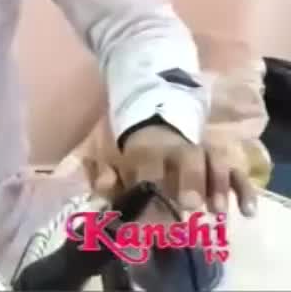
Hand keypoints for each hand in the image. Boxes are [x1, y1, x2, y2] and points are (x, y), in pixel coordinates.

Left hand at [113, 124, 257, 216]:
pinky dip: (243, 190)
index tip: (150, 213)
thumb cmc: (138, 164)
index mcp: (147, 150)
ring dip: (218, 185)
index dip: (149, 186)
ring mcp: (203, 153)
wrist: (158, 134)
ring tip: (216, 211)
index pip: (149, 164)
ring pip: (215, 159)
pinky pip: (237, 171)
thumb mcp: (118, 172)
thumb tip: (101, 197)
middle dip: (190, 179)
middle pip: (189, 156)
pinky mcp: (222, 163)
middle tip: (188, 205)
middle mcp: (178, 149)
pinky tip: (245, 212)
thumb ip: (109, 185)